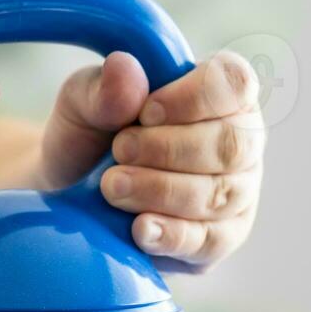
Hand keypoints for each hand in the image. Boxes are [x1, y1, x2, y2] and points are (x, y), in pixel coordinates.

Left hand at [36, 51, 264, 270]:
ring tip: (113, 187)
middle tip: (119, 150)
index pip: (235, 84)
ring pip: (220, 195)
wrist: (69, 194)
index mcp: (220, 93)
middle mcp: (241, 141)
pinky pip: (210, 241)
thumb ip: (101, 88)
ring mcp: (237, 193)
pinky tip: (140, 229)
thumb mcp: (82, 103)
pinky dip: (173, 235)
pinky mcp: (221, 239)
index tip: (146, 111)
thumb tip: (125, 69)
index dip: (195, 98)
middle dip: (169, 150)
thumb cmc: (90, 137)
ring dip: (162, 191)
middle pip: (232, 145)